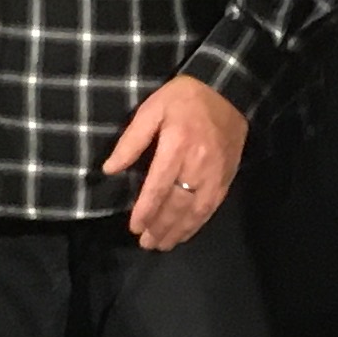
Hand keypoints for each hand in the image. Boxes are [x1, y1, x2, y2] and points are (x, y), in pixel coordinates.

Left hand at [104, 74, 248, 251]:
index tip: (135, 227)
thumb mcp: (152, 109)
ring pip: (195, 210)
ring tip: (161, 245)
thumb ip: (131, 140)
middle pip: (177, 204)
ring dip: (177, 231)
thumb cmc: (184, 98)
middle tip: (145, 244)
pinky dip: (197, 224)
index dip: (146, 210)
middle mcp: (198, 164)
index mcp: (177, 145)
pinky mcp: (226, 178)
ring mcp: (215, 174)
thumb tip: (110, 169)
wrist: (227, 91)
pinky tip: (184, 234)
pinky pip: (211, 207)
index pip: (159, 186)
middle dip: (160, 227)